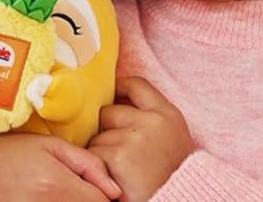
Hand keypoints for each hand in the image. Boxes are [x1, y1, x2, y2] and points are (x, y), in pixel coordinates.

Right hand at [0, 133, 122, 201]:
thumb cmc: (16, 152)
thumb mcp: (53, 147)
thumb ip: (88, 165)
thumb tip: (116, 190)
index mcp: (56, 186)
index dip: (106, 196)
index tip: (98, 188)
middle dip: (90, 201)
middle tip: (77, 189)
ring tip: (62, 193)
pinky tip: (53, 198)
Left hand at [88, 76, 193, 201]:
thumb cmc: (167, 176)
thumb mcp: (170, 139)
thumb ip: (149, 118)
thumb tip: (114, 100)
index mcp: (168, 115)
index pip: (136, 84)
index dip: (117, 87)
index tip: (108, 95)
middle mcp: (153, 122)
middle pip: (108, 111)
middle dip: (105, 130)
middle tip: (119, 153)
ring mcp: (135, 138)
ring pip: (96, 136)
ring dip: (100, 152)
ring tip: (120, 170)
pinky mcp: (118, 157)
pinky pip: (92, 154)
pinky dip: (97, 168)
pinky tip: (113, 178)